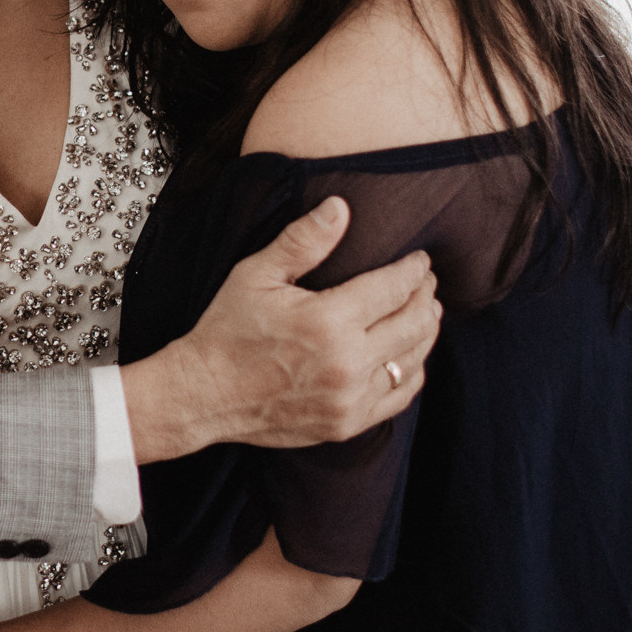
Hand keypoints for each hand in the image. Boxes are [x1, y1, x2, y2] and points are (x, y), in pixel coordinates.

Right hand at [126, 198, 440, 459]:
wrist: (205, 394)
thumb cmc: (228, 330)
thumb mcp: (256, 274)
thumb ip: (303, 240)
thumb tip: (340, 207)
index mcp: (327, 321)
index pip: (393, 288)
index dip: (413, 270)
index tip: (420, 260)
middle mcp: (346, 362)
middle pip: (413, 323)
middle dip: (425, 296)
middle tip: (426, 282)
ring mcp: (350, 399)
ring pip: (412, 361)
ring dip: (426, 332)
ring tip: (426, 312)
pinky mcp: (347, 424)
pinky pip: (399, 397)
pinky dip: (412, 372)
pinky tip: (409, 355)